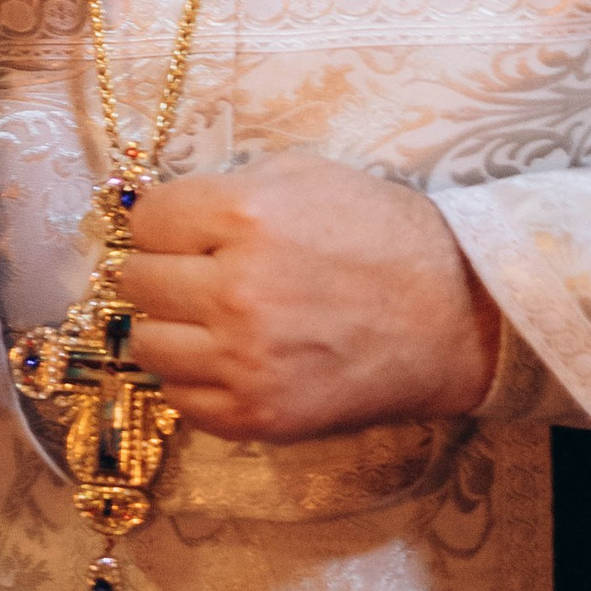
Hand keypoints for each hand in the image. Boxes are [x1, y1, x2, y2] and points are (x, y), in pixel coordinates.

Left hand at [119, 152, 499, 442]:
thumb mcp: (303, 175)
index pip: (144, 220)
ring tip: (208, 319)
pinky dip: (194, 377)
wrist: (454, 316)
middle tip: (195, 273)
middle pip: (136, 281)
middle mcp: (234, 289)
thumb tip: (158, 212)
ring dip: (170, 326)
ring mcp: (242, 360)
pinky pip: (179, 397)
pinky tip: (229, 358)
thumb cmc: (380, 233)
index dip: (162, 222)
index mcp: (242, 216)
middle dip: (161, 270)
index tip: (181, 230)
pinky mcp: (256, 415)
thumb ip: (225, 189)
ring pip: (145, 343)